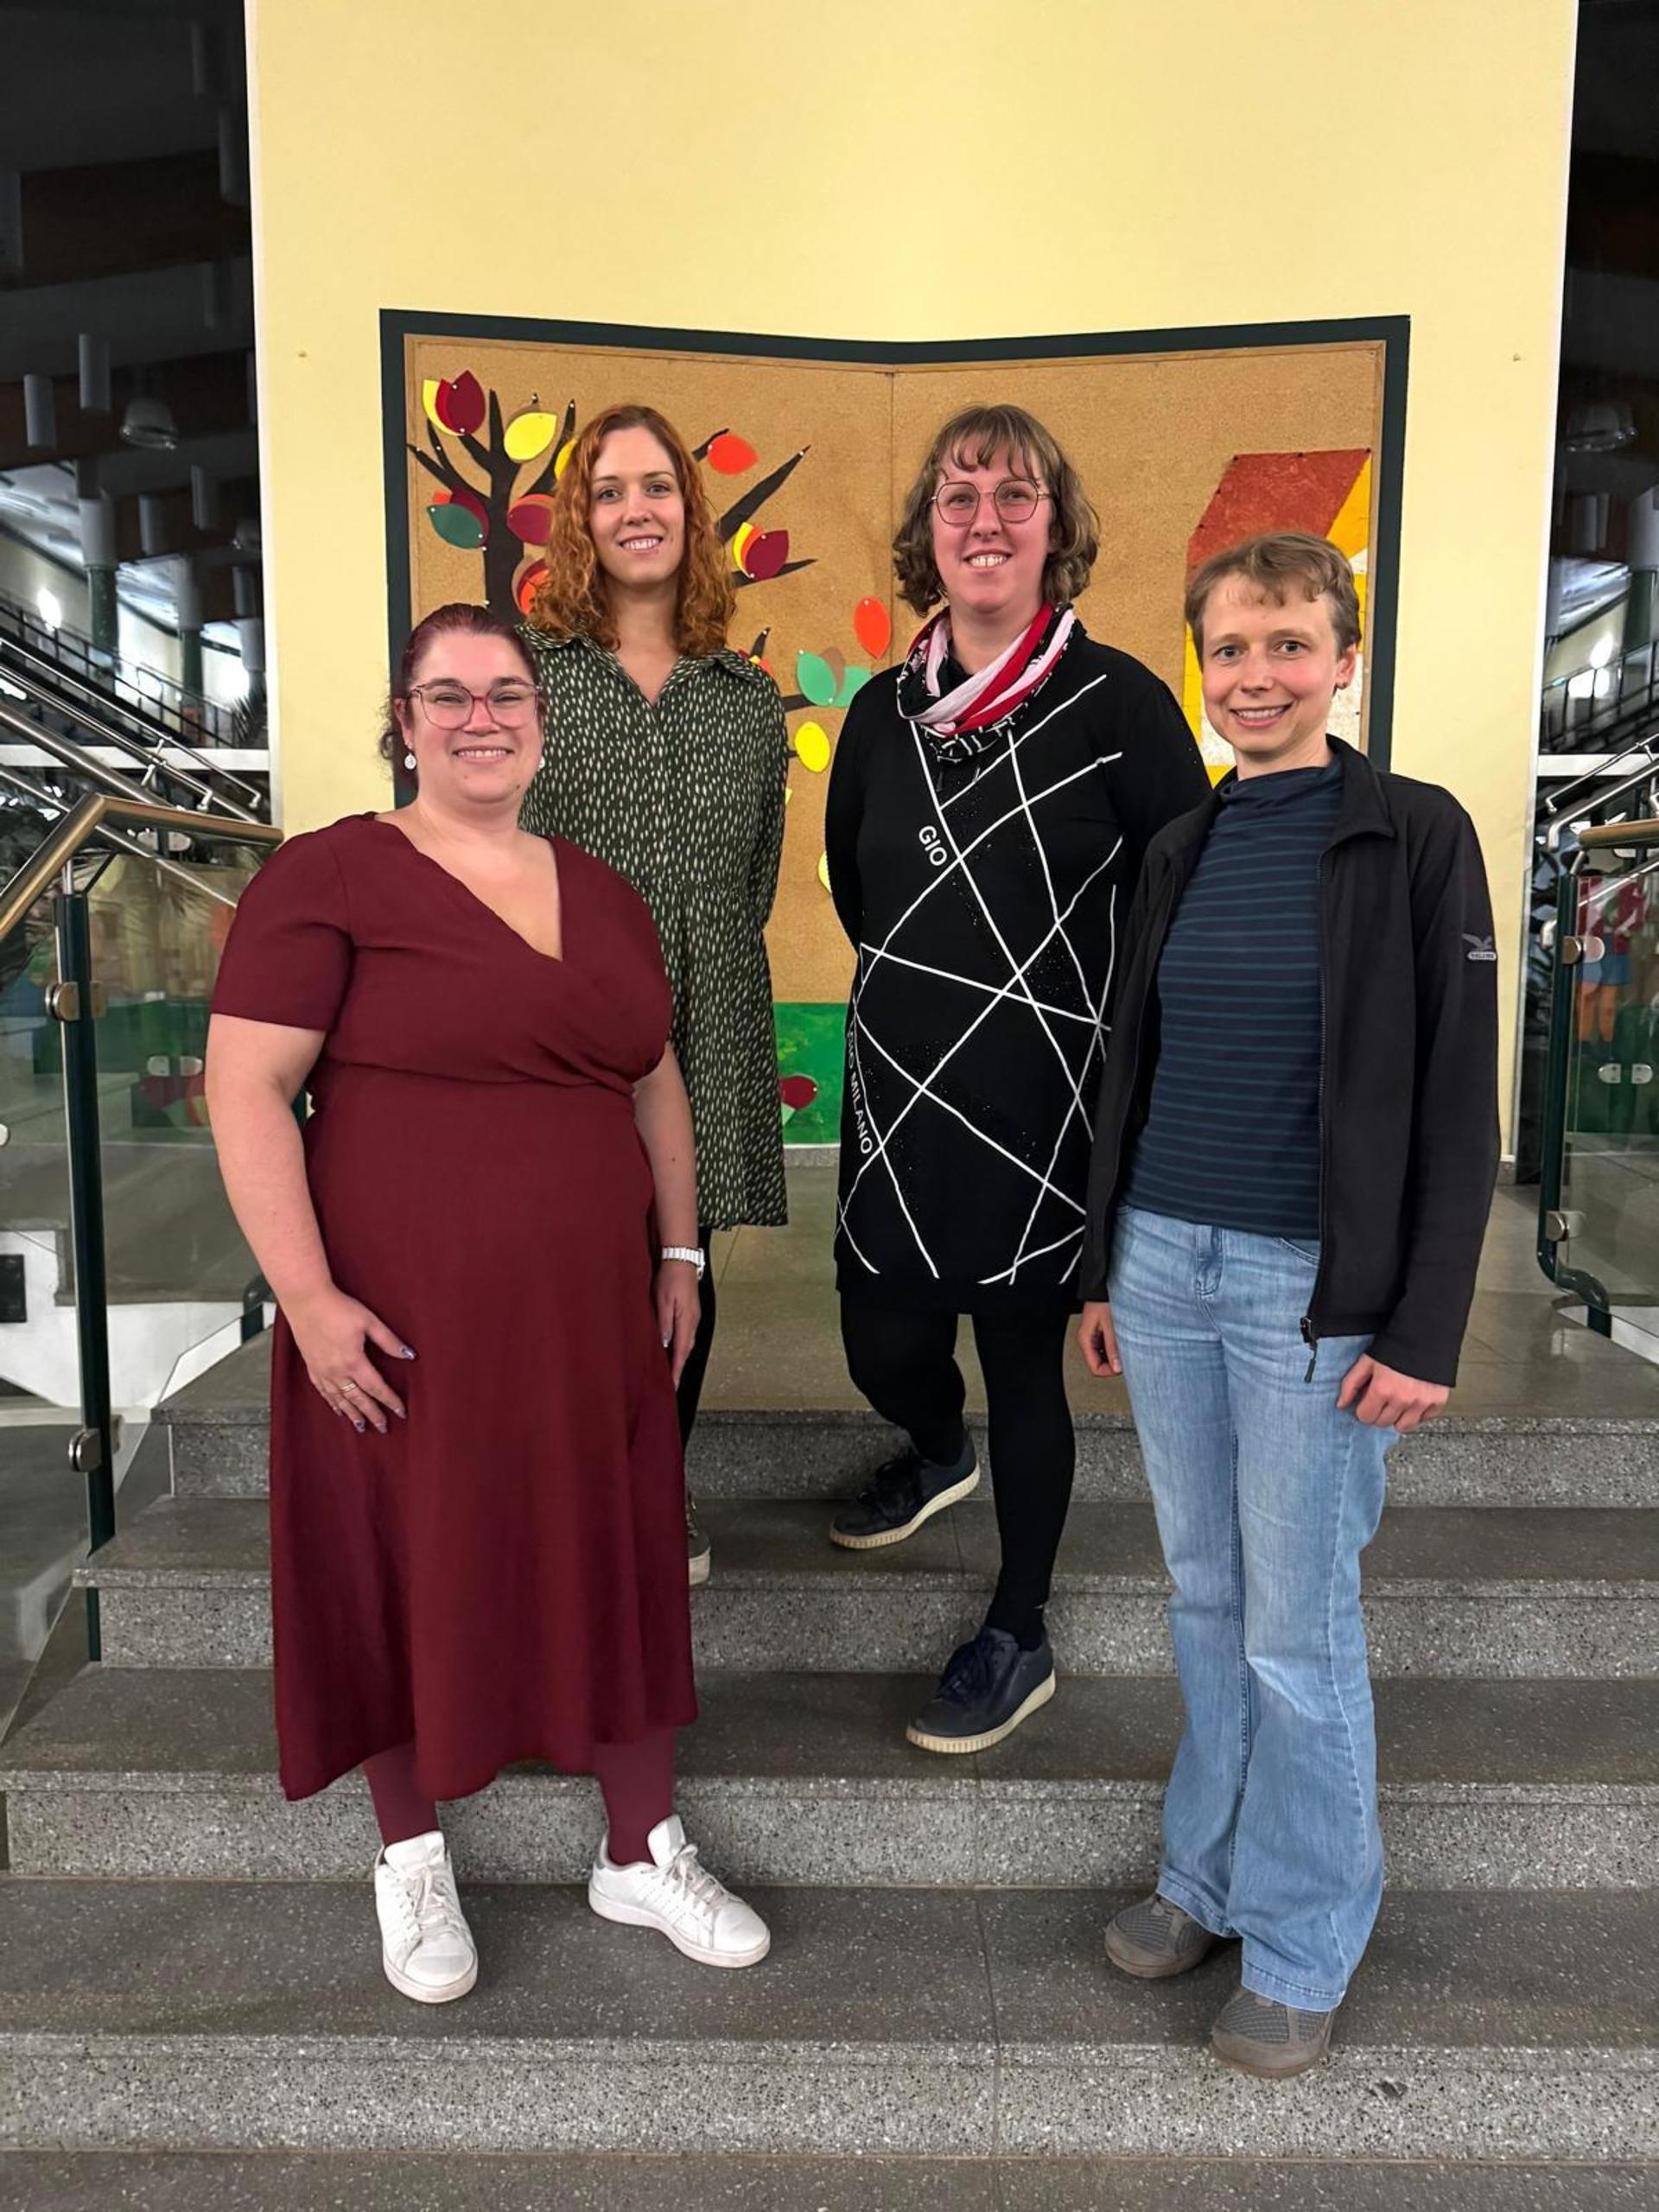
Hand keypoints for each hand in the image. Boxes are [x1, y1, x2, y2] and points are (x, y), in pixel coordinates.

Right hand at [284, 1284, 411, 1432]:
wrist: (306, 1300)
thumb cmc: (338, 1308)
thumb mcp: (369, 1321)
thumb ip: (388, 1340)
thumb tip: (408, 1355)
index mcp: (354, 1361)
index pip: (377, 1388)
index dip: (390, 1401)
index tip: (401, 1412)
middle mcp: (337, 1372)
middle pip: (359, 1399)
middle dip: (373, 1414)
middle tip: (384, 1427)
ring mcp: (322, 1371)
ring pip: (340, 1399)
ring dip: (352, 1414)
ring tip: (362, 1426)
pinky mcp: (311, 1366)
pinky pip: (323, 1392)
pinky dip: (332, 1403)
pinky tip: (337, 1409)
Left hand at [655, 1258, 700, 1387]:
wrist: (681, 1259)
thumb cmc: (670, 1277)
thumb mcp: (662, 1300)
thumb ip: (664, 1323)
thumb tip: (664, 1344)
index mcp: (686, 1321)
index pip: (681, 1352)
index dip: (676, 1369)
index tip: (673, 1385)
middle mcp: (693, 1321)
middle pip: (686, 1350)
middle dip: (679, 1367)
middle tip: (671, 1383)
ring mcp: (694, 1317)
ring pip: (687, 1343)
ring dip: (680, 1357)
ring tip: (671, 1370)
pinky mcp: (691, 1312)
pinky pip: (687, 1334)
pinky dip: (681, 1345)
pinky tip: (673, 1347)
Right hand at [1077, 1300, 1121, 1377]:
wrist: (1102, 1285)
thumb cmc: (1103, 1299)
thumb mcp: (1110, 1325)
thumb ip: (1113, 1347)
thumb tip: (1117, 1367)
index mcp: (1085, 1340)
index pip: (1095, 1368)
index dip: (1110, 1371)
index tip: (1123, 1366)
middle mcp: (1088, 1339)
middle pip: (1100, 1363)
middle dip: (1114, 1363)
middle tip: (1127, 1357)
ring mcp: (1094, 1335)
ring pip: (1105, 1356)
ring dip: (1116, 1354)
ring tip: (1126, 1347)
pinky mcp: (1101, 1330)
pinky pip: (1108, 1346)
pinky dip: (1116, 1346)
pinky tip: (1124, 1340)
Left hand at [1336, 1354, 1447, 1434]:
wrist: (1425, 1335)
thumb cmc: (1396, 1346)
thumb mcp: (1367, 1361)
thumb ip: (1351, 1384)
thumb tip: (1341, 1404)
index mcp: (1383, 1389)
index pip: (1366, 1417)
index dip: (1364, 1409)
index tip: (1367, 1401)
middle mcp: (1402, 1399)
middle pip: (1383, 1423)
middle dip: (1379, 1412)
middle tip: (1382, 1398)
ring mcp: (1421, 1402)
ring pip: (1403, 1426)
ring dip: (1397, 1417)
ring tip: (1397, 1402)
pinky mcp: (1437, 1401)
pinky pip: (1423, 1420)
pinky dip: (1417, 1413)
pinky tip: (1413, 1399)